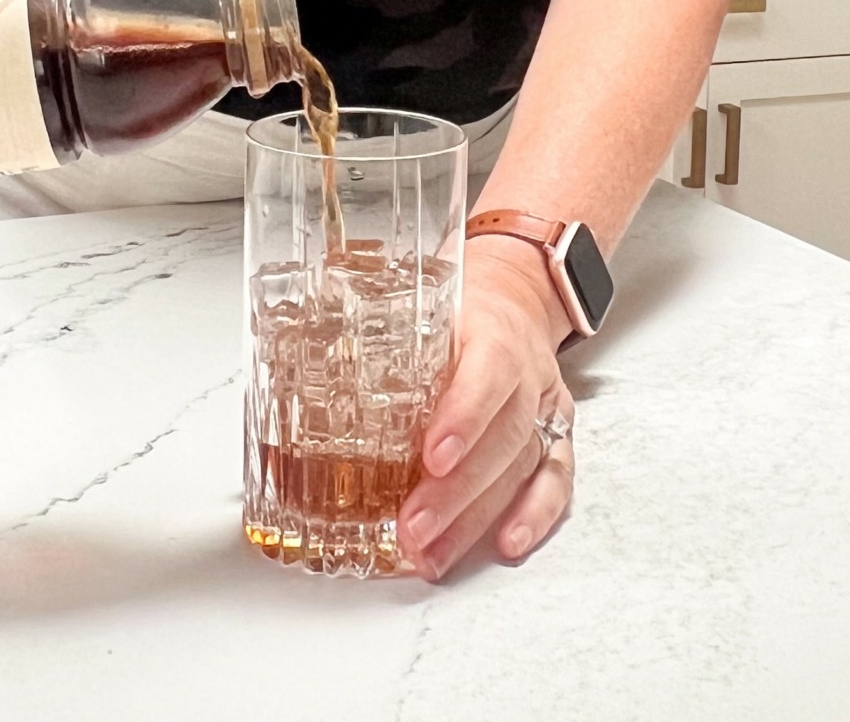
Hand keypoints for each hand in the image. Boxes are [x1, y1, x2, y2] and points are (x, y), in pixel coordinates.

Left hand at [398, 236, 575, 580]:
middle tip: (413, 528)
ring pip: (520, 466)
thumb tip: (294, 329)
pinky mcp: (555, 435)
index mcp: (491, 331)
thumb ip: (371, 323)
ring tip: (432, 553)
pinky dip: (533, 516)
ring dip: (475, 518)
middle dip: (456, 491)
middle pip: (501, 435)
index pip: (486, 371)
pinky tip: (504, 544)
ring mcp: (542, 406)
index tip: (432, 455)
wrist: (514, 297)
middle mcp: (525, 371)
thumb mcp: (420, 302)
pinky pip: (554, 480)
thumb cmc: (461, 307)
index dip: (463, 416)